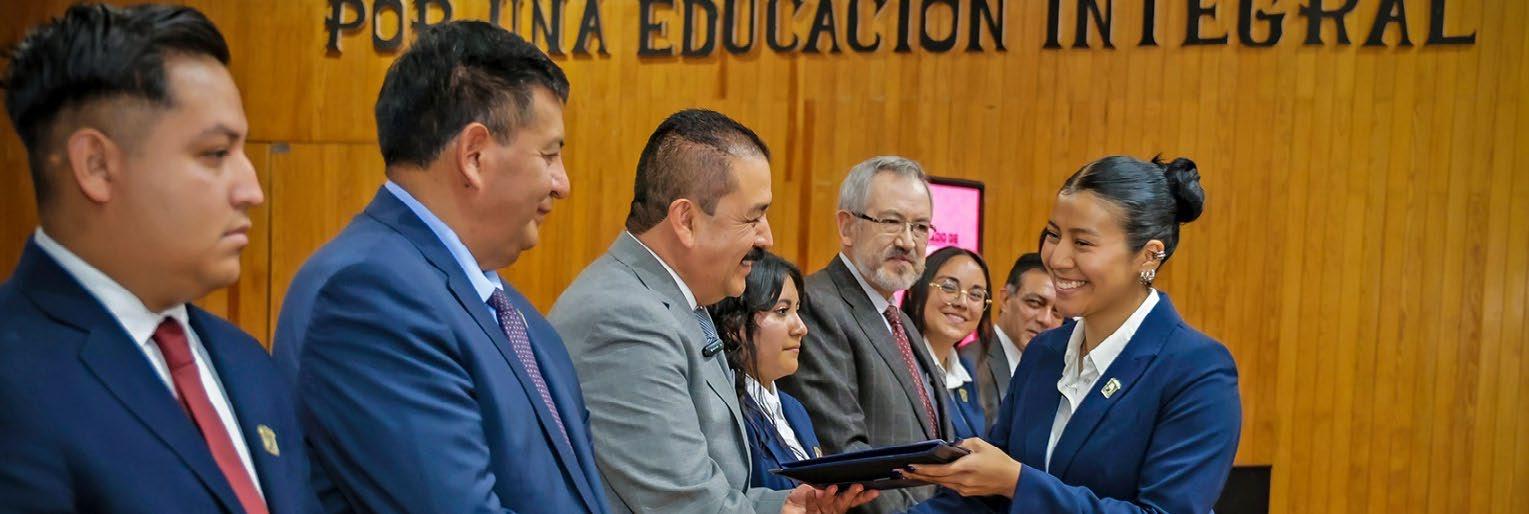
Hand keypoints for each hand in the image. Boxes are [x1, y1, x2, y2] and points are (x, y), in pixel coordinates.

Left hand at [783, 483, 878, 513]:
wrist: (789, 510)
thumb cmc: (803, 498)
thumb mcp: (814, 484)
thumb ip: (824, 480)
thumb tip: (832, 474)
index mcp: (836, 500)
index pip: (853, 498)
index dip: (863, 495)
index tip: (873, 491)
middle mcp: (832, 508)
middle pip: (845, 502)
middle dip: (852, 494)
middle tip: (857, 486)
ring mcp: (823, 513)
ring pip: (832, 506)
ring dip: (832, 496)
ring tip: (832, 488)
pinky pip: (813, 509)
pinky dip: (812, 500)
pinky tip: (811, 492)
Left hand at [898, 438, 1021, 497]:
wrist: (1011, 479)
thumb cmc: (998, 460)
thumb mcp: (982, 444)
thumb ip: (964, 442)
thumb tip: (952, 445)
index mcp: (965, 467)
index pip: (938, 470)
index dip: (923, 470)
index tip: (910, 467)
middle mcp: (962, 480)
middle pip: (935, 479)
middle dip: (918, 475)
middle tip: (901, 471)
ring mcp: (963, 489)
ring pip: (941, 483)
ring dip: (926, 478)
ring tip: (911, 473)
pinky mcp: (966, 492)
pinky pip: (949, 485)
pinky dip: (939, 480)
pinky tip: (931, 476)